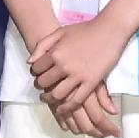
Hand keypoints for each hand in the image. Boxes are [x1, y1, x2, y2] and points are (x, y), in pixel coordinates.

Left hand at [26, 12, 127, 131]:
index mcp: (55, 52)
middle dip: (40, 86)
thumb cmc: (85, 29)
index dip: (35, 73)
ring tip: (48, 98)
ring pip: (57, 94)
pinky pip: (76, 100)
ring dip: (49, 99)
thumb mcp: (60, 32)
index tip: (38, 74)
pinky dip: (67, 107)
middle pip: (44, 83)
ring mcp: (78, 75)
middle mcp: (64, 66)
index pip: (36, 69)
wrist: (109, 30)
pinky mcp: (91, 82)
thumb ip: (43, 45)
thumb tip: (29, 62)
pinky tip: (62, 108)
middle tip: (42, 87)